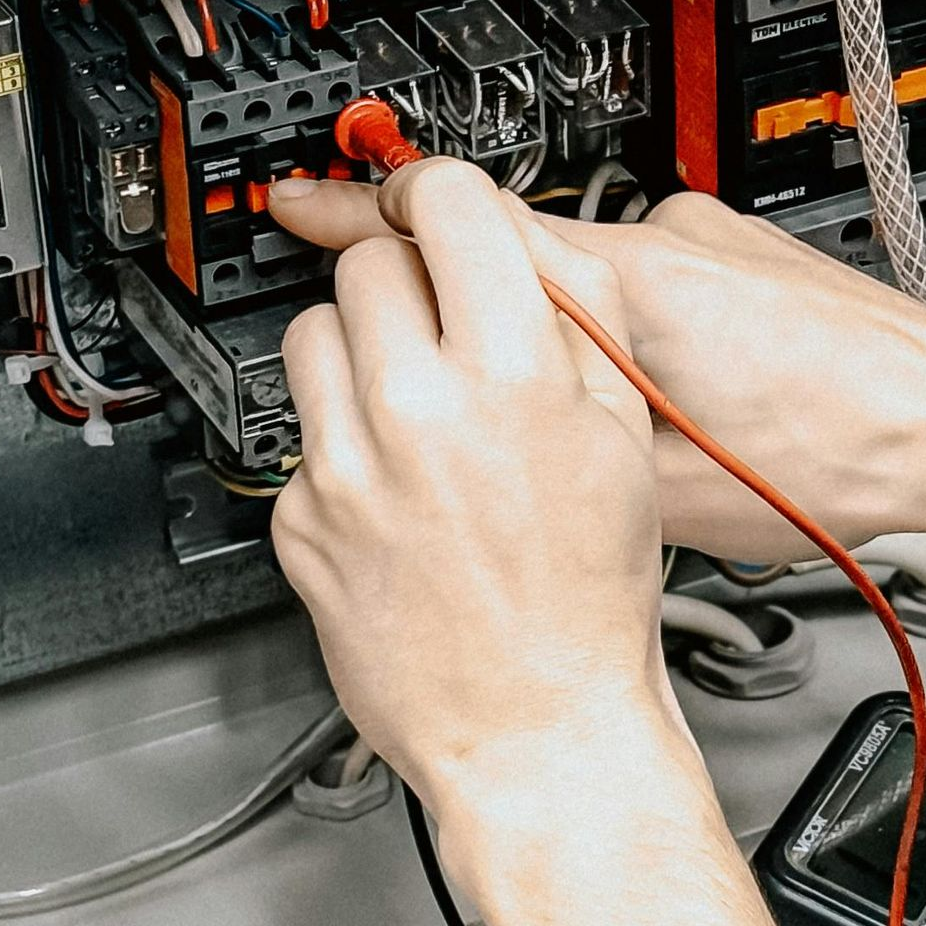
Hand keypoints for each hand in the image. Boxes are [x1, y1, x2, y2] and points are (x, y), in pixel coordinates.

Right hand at [272, 177, 925, 560]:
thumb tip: (489, 434)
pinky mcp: (746, 257)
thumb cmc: (845, 467)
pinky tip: (670, 404)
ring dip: (563, 336)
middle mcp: (664, 241)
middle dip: (462, 299)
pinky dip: (631, 334)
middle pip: (512, 248)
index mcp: (626, 290)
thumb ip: (563, 441)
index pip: (460, 225)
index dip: (365, 216)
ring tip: (591, 419)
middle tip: (416, 339)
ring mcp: (709, 240)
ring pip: (588, 276)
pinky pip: (650, 283)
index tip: (303, 202)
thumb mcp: (664, 495)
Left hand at [273, 162, 674, 883]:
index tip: (434, 205)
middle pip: (370, 263)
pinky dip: (343, 446)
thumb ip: (575, 325)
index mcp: (514, 375)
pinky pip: (303, 435)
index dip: (441, 196)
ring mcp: (347, 466)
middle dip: (406, 283)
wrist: (538, 729)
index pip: (447, 206)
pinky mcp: (299, 520)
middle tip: (439, 329)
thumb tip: (518, 250)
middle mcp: (419, 411)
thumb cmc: (588, 604)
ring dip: (359, 351)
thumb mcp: (625, 439)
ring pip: (317, 334)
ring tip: (410, 406)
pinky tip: (398, 492)